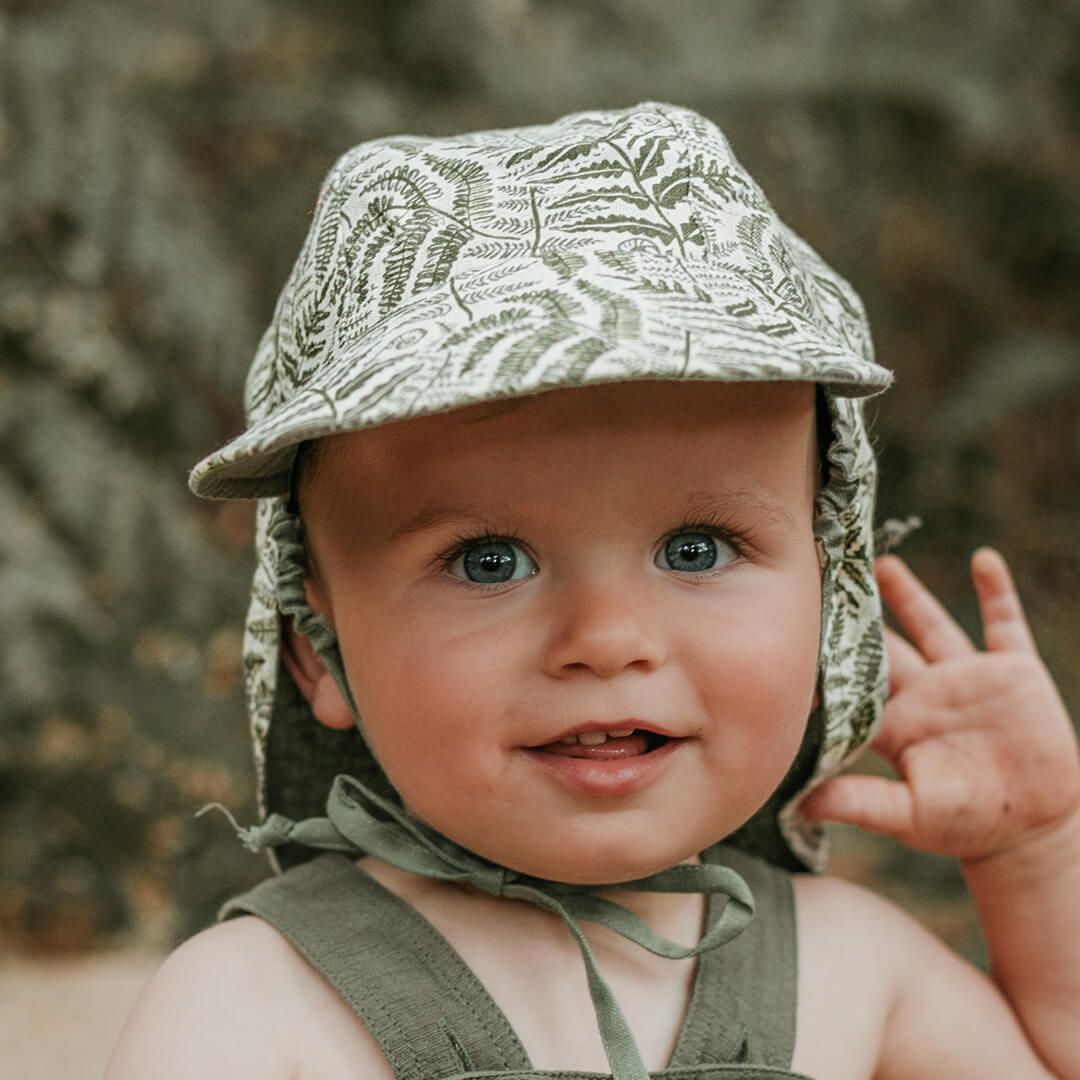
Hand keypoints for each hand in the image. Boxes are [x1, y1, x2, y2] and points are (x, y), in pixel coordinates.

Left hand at [802, 548, 1079, 863]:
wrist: (1028, 830)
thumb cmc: (963, 825)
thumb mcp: (907, 815)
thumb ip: (859, 803)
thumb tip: (801, 804)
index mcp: (893, 721)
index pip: (849, 682)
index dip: (822, 658)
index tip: (791, 625)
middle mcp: (923, 692)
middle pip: (881, 643)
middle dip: (855, 614)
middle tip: (824, 575)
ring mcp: (966, 678)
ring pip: (929, 624)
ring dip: (908, 594)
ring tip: (880, 562)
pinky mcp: (1013, 672)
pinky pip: (1004, 623)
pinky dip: (996, 591)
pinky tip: (984, 559)